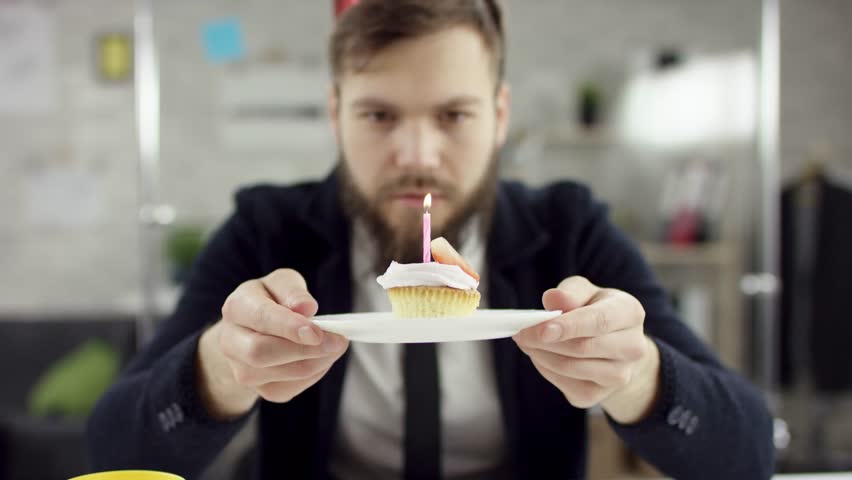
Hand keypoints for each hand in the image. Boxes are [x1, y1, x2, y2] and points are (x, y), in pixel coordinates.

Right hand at [198, 269, 348, 418]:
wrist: (252, 329)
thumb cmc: (271, 300)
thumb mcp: (283, 283)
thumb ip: (293, 292)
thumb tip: (306, 308)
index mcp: (237, 307)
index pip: (260, 318)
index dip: (289, 326)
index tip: (316, 332)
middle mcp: (230, 341)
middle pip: (261, 353)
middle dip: (304, 350)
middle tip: (338, 341)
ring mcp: (241, 370)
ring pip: (278, 376)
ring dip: (315, 362)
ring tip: (335, 346)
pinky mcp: (260, 390)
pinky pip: (289, 389)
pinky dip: (313, 374)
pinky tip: (322, 357)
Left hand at [512, 276, 659, 423]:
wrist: (614, 344)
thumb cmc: (594, 310)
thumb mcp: (585, 292)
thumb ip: (570, 292)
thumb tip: (553, 298)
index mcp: (630, 313)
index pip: (598, 321)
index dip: (568, 326)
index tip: (541, 329)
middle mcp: (633, 347)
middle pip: (583, 348)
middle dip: (545, 341)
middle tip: (521, 333)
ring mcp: (619, 375)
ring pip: (571, 368)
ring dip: (541, 355)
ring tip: (527, 341)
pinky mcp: (599, 395)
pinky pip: (565, 385)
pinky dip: (546, 369)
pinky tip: (541, 355)